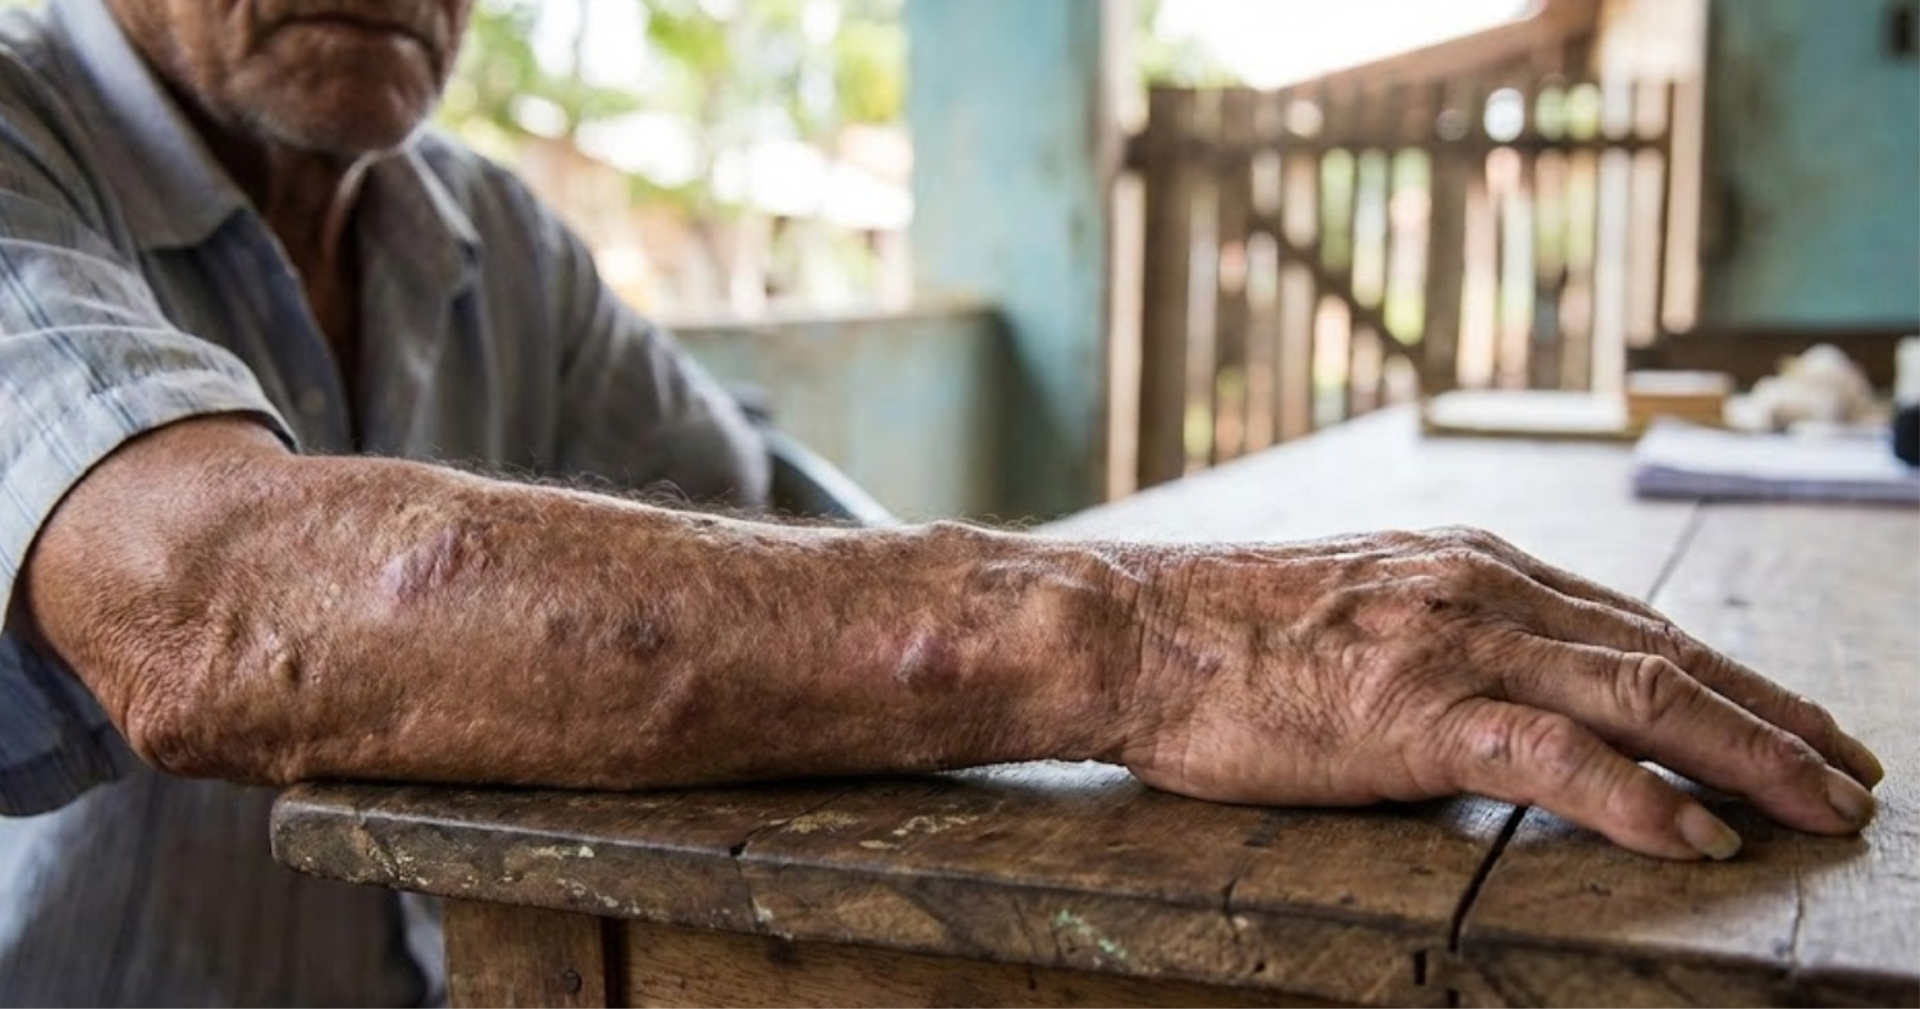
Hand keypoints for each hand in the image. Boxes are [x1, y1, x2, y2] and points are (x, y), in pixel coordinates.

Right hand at [1116, 526, 1884, 859]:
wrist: (1132, 629)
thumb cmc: (1223, 630)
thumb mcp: (1356, 600)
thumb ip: (1438, 623)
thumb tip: (1493, 675)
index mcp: (1471, 563)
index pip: (1632, 620)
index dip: (1726, 676)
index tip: (1787, 719)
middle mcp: (1483, 586)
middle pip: (1667, 651)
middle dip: (1775, 716)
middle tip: (1852, 774)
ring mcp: (1454, 644)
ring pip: (1642, 692)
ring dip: (1751, 755)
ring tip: (1822, 809)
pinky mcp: (1415, 711)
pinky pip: (1556, 754)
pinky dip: (1643, 798)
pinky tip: (1698, 837)